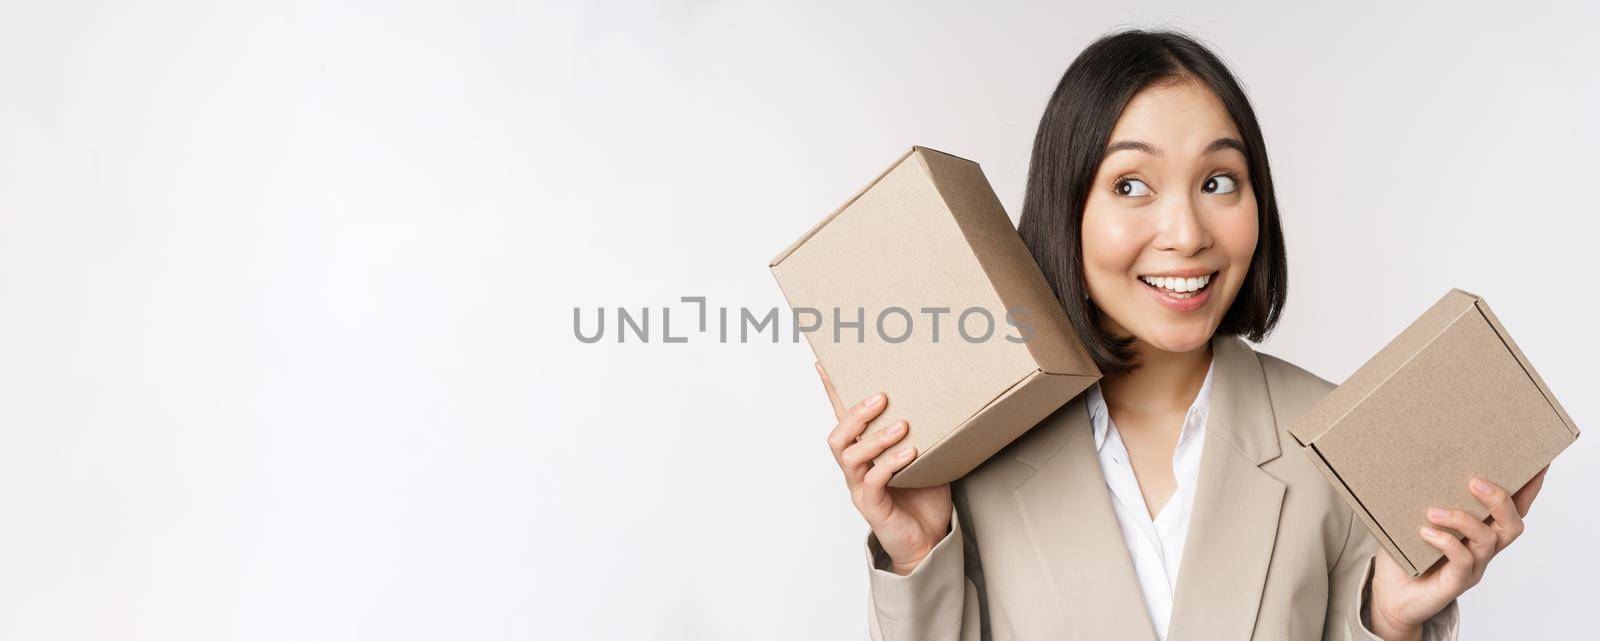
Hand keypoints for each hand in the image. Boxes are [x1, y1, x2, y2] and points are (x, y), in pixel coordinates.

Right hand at [818, 361, 951, 575]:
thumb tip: (940, 397)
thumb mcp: (924, 456)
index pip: (842, 417)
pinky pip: (873, 482)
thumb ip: (923, 431)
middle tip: (882, 397)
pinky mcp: (872, 506)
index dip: (830, 391)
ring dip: (875, 438)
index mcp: (864, 452)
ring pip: (850, 457)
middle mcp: (856, 468)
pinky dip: (889, 464)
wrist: (927, 540)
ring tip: (902, 426)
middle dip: (856, 414)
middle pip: (838, 436)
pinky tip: (909, 454)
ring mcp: (860, 487)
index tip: (822, 364)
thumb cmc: (923, 496)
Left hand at [1368, 465, 1549, 639]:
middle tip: (1475, 481)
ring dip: (1463, 519)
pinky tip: (1426, 533)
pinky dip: (1446, 542)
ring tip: (1434, 511)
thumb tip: (1415, 462)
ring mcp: (1473, 566)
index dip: (1528, 490)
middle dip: (1500, 500)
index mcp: (1480, 530)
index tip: (1537, 466)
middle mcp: (1483, 549)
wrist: (1392, 596)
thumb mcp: (1413, 521)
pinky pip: (1463, 560)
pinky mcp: (1457, 582)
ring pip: (1488, 539)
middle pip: (1512, 524)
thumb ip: (1422, 498)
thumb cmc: (1405, 556)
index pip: (1512, 509)